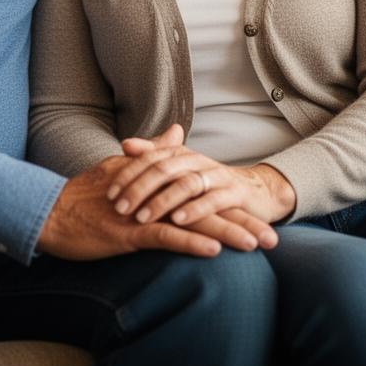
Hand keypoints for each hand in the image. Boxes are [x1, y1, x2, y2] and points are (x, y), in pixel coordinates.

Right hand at [36, 154, 260, 259]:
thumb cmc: (84, 196)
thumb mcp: (122, 168)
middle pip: (205, 207)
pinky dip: (189, 242)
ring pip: (192, 222)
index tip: (260, 216)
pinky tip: (214, 250)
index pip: (200, 190)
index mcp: (156, 178)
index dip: (230, 203)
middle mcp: (154, 192)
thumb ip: (153, 151)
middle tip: (274, 239)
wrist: (50, 211)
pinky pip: (164, 236)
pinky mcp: (128, 231)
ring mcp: (142, 212)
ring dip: (226, 234)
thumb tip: (178, 131)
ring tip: (257, 246)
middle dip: (241, 222)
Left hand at [110, 126, 291, 247]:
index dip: (128, 174)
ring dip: (162, 201)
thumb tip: (125, 144)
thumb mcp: (179, 171)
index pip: (149, 158)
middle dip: (139, 189)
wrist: (255, 193)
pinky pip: (213, 200)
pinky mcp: (235, 194)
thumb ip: (153, 156)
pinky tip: (178, 222)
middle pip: (163, 169)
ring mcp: (217, 176)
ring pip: (185, 184)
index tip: (109, 193)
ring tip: (142, 217)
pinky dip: (195, 210)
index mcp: (182, 154)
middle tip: (119, 208)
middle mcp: (197, 160)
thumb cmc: (208, 185)